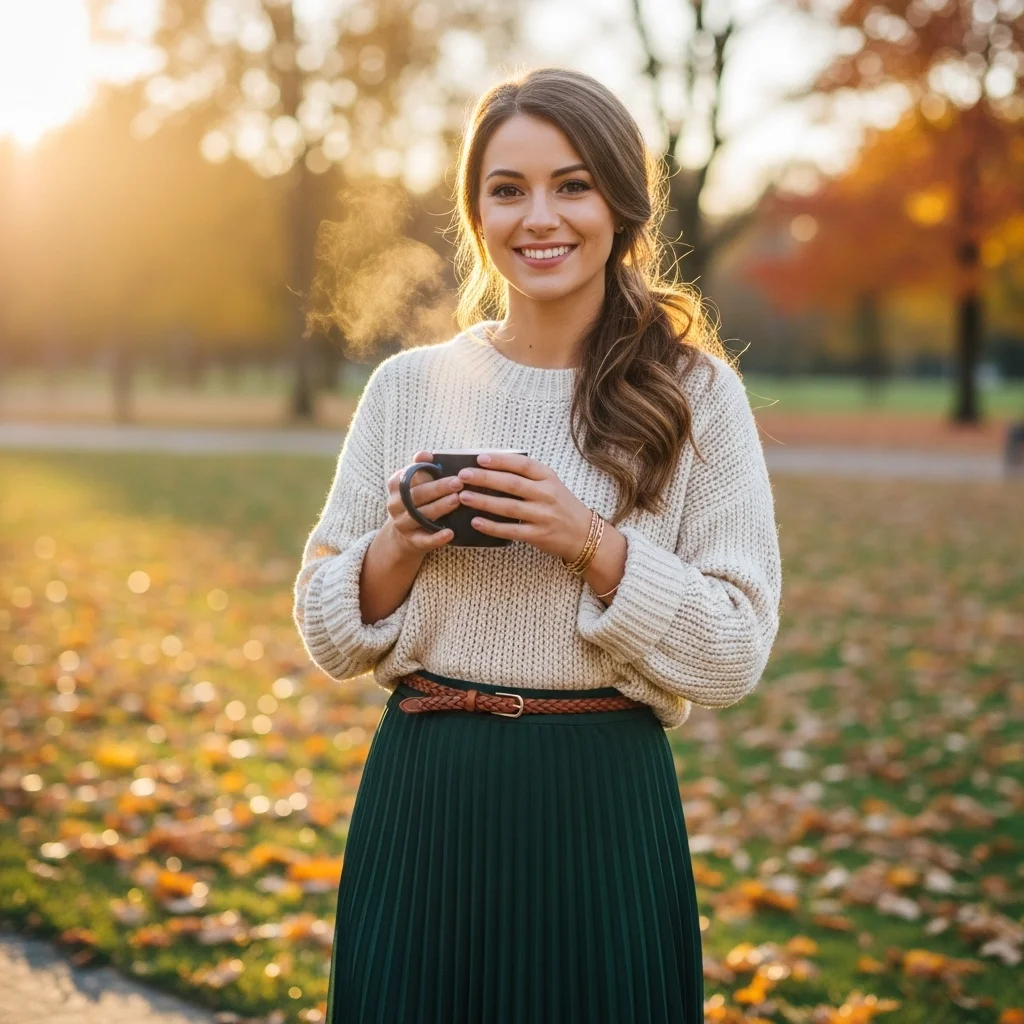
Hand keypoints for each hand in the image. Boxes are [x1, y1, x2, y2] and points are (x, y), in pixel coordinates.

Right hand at [384, 450, 463, 556]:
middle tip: (458, 482)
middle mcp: (396, 505)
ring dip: (439, 507)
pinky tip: (450, 533)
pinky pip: (425, 541)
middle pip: (417, 496)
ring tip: (457, 500)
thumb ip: (420, 468)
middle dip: (438, 488)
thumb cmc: (416, 501)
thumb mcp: (415, 483)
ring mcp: (403, 525)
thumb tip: (426, 454)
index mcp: (396, 487)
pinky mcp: (413, 542)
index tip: (439, 466)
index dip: (422, 471)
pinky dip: (437, 537)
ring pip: (421, 516)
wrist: (404, 535)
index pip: (407, 477)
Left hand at [454, 451, 594, 562]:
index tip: (479, 458)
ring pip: (508, 507)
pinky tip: (476, 522)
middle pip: (512, 484)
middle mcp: (546, 495)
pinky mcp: (538, 535)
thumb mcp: (551, 484)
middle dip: (485, 478)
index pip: (522, 464)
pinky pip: (511, 531)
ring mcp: (542, 516)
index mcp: (548, 477)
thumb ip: (528, 476)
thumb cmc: (561, 506)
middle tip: (463, 475)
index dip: (500, 460)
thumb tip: (491, 468)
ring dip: (484, 501)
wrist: (583, 534)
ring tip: (464, 497)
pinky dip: (492, 526)